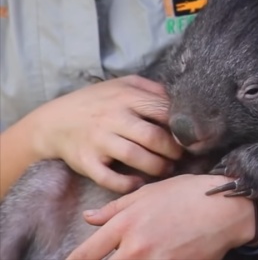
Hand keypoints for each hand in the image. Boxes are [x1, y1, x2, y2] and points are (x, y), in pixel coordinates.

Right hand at [30, 75, 182, 192]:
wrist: (54, 121)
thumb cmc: (97, 103)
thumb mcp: (123, 85)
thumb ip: (152, 89)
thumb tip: (181, 100)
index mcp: (126, 97)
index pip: (163, 111)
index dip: (182, 126)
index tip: (192, 136)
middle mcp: (113, 118)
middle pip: (153, 136)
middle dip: (174, 150)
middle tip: (181, 155)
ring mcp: (98, 141)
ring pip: (135, 157)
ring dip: (157, 167)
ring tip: (166, 169)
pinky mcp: (86, 162)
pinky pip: (109, 178)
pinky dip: (127, 184)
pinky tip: (139, 182)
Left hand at [66, 174, 256, 259]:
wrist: (228, 209)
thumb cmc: (190, 194)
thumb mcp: (150, 192)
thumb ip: (116, 208)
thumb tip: (89, 218)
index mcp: (125, 224)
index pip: (85, 254)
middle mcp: (135, 248)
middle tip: (114, 256)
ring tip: (139, 254)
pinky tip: (157, 257)